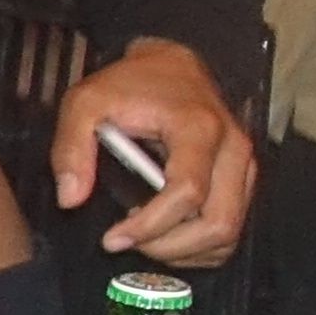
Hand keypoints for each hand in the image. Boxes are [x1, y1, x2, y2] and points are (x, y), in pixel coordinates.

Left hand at [47, 37, 257, 264]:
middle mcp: (232, 149)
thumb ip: (71, 148)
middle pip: (218, 223)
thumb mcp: (87, 102)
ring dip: (186, 250)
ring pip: (230, 232)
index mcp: (198, 128)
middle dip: (170, 247)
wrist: (172, 64)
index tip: (113, 237)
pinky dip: (202, 245)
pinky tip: (167, 235)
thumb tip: (71, 198)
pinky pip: (234, 227)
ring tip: (146, 239)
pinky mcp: (245, 178)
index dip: (150, 225)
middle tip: (130, 241)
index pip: (187, 193)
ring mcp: (244, 165)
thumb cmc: (132, 84)